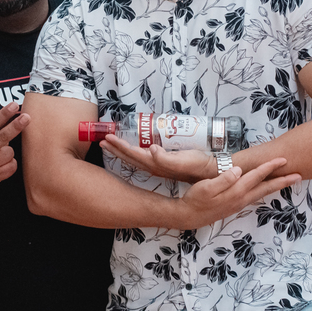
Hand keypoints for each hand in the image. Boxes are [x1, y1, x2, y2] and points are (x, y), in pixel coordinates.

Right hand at [0, 101, 28, 193]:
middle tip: (27, 117)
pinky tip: (2, 162)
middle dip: (16, 126)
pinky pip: (11, 167)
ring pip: (10, 152)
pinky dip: (10, 163)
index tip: (14, 105)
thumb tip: (2, 126)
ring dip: (7, 150)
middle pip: (4, 136)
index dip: (4, 113)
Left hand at [100, 134, 216, 182]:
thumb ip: (165, 158)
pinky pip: (143, 157)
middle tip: (102, 141)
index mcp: (154, 164)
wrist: (210, 172)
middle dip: (115, 149)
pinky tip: (134, 149)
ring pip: (134, 157)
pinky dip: (134, 151)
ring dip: (122, 151)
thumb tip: (151, 149)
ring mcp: (158, 165)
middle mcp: (153, 166)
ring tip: (111, 144)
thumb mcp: (181, 160)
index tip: (107, 138)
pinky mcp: (164, 162)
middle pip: (129, 157)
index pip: (132, 154)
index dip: (119, 146)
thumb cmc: (196, 164)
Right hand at [178, 157, 300, 228]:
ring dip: (276, 186)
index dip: (270, 167)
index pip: (256, 176)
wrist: (188, 217)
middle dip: (282, 180)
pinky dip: (265, 190)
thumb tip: (239, 171)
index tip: (283, 159)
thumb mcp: (206, 187)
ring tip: (288, 181)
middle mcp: (241, 198)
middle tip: (298, 175)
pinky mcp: (236, 205)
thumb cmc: (195, 199)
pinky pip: (255, 196)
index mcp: (235, 191)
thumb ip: (223, 179)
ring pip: (262, 193)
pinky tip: (266, 188)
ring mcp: (239, 203)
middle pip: (266, 188)